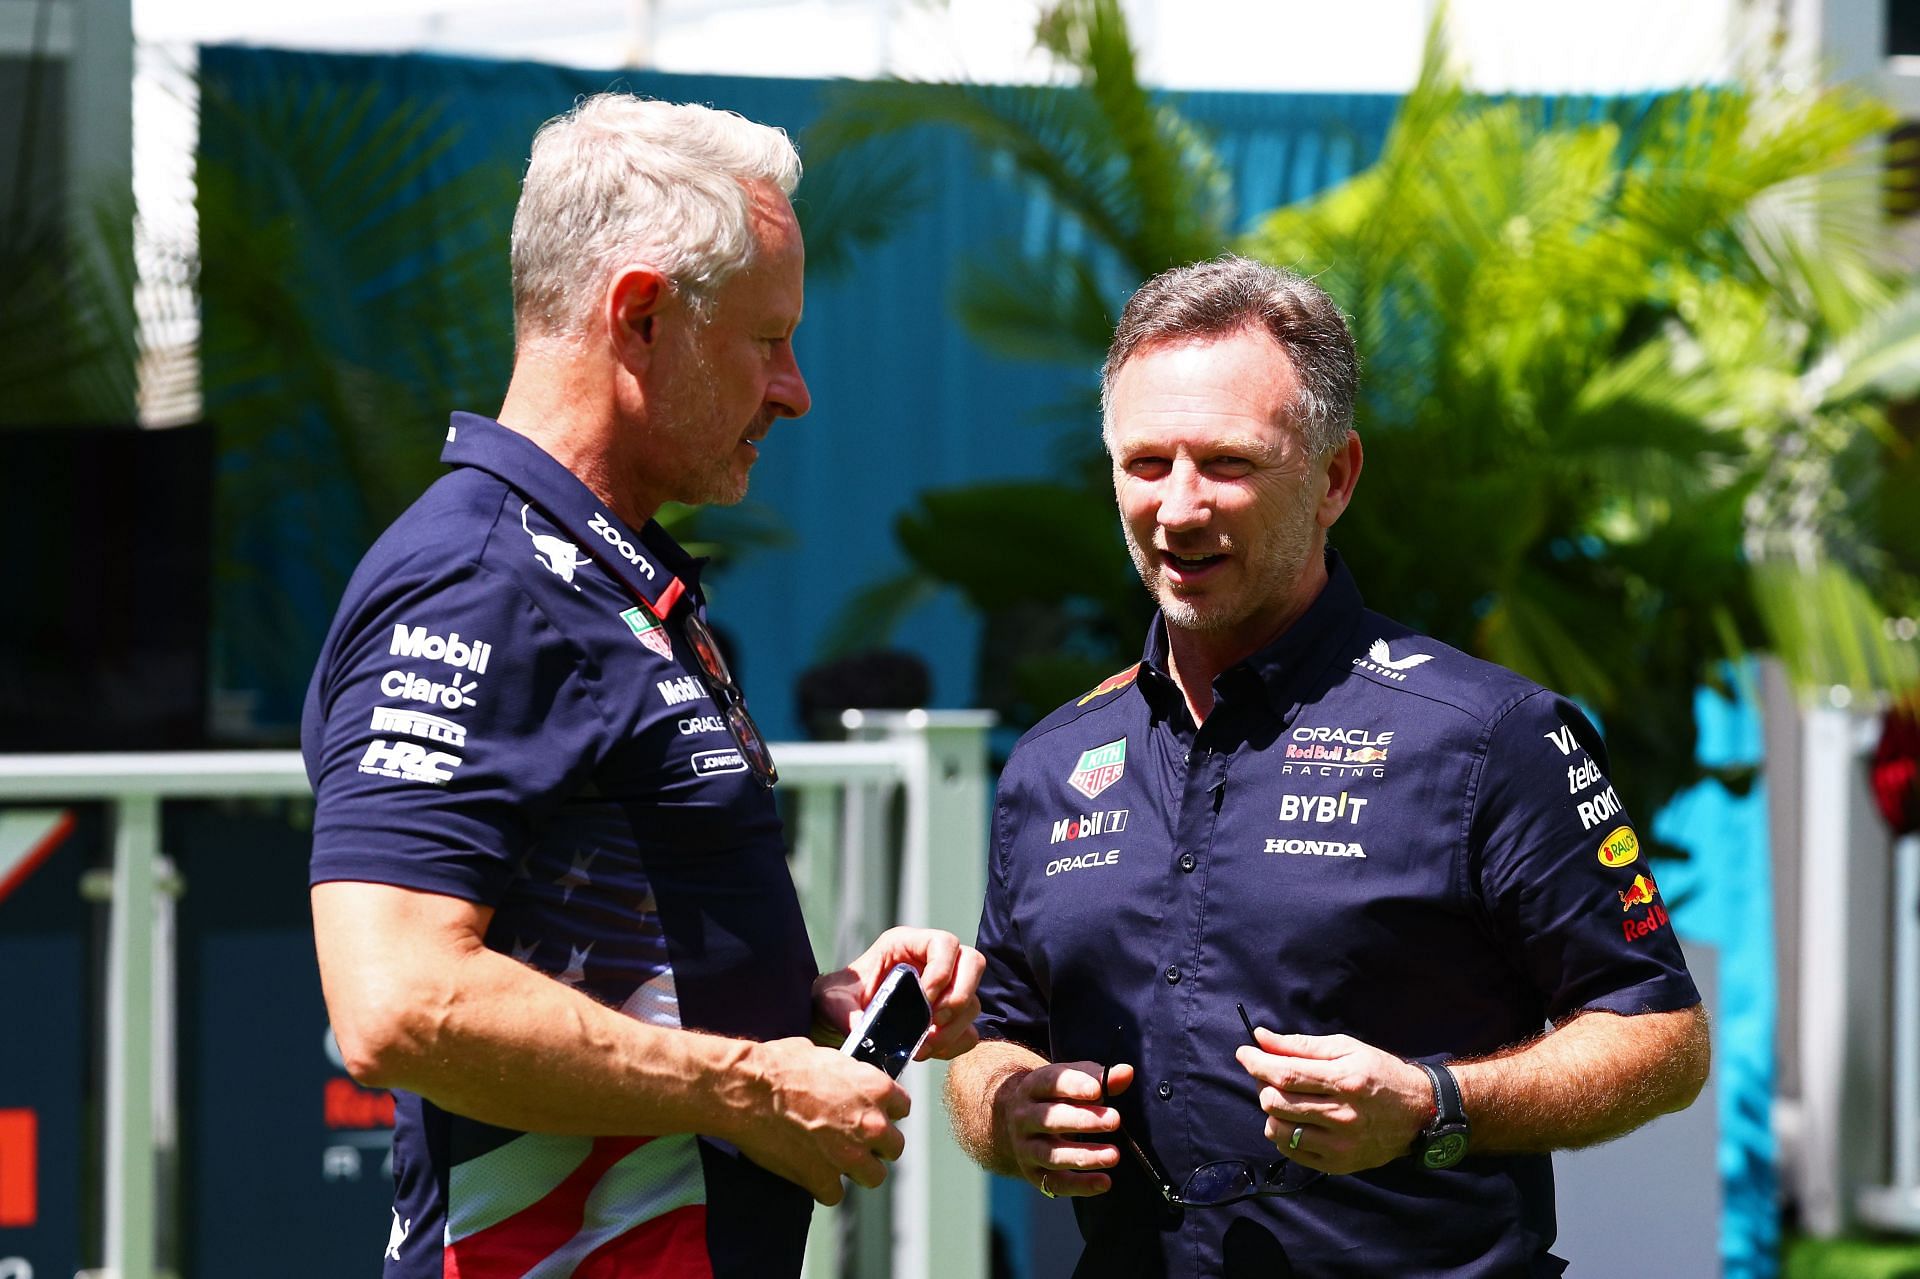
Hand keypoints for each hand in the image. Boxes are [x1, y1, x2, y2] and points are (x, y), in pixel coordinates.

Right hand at [736, 1036, 913, 1204]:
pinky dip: (824, 1186)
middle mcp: (871, 1124)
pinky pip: (835, 1194)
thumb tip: (850, 1080)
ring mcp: (849, 1156)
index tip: (872, 1113)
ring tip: (839, 1161)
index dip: (886, 1111)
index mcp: (877, 1089)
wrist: (748, 1090)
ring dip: (858, 1170)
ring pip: (874, 1176)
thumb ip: (849, 1075)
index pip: (903, 1108)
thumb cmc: (781, 1065)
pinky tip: (811, 1173)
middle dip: (877, 1145)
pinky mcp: (822, 1179)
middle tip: (855, 1139)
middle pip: (894, 1147)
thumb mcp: (827, 1057)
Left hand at [813, 927, 985, 1060]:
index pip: (944, 943)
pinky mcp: (947, 1018)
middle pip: (972, 964)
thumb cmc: (838, 998)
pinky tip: (930, 1051)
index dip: (942, 969)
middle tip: (935, 1022)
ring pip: (973, 1001)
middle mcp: (931, 961)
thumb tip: (862, 1026)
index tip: (925, 998)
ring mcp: (944, 989)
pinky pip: (969, 1029)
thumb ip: (844, 1010)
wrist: (841, 1019)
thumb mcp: (833, 999)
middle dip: (959, 996)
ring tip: (925, 1045)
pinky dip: (956, 1043)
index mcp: (906, 944)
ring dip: (955, 1027)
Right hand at [994, 1060, 1131, 1197]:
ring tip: (1114, 1155)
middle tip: (1115, 1120)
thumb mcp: (1073, 1080)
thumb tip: (1126, 1073)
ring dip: (1084, 1155)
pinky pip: (1056, 1183)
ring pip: (1052, 1154)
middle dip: (1083, 1120)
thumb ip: (1101, 1077)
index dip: (1074, 1086)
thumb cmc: (1056, 1096)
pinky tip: (1105, 1182)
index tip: (1098, 1090)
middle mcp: (1025, 1117)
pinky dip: (1080, 1185)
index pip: (1051, 1083)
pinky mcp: (1034, 1173)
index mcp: (1033, 1087)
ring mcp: (1026, 1147)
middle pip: (1050, 1119)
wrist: (1017, 1122)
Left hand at [1234, 1028, 1431, 1174]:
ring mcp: (1340, 1145)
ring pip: (1278, 1129)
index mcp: (1344, 1081)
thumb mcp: (1346, 1048)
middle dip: (1263, 1084)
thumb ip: (1301, 1045)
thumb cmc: (1379, 1073)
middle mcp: (1342, 1116)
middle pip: (1276, 1102)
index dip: (1257, 1063)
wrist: (1418, 1113)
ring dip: (1271, 1110)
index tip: (1243, 1053)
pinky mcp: (1338, 1164)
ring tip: (1285, 1098)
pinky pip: (1292, 1151)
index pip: (1286, 1074)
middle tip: (1270, 1075)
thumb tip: (1261, 1037)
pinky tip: (1296, 1119)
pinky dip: (1284, 1133)